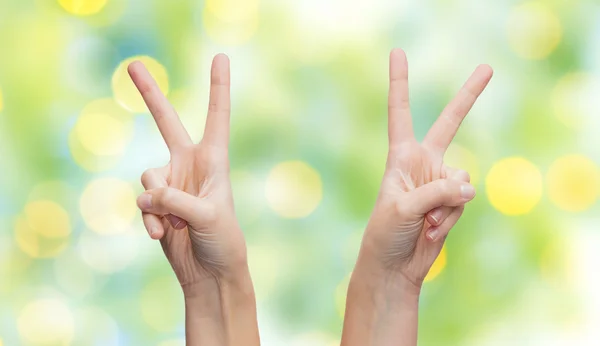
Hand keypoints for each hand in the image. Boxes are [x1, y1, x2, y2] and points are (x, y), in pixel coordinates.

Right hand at [130, 54, 258, 344]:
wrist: (210, 274)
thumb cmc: (223, 241)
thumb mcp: (207, 217)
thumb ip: (176, 200)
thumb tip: (145, 193)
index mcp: (214, 160)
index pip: (217, 117)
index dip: (218, 87)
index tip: (221, 58)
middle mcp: (191, 165)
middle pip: (166, 123)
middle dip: (150, 95)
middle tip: (133, 65)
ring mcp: (171, 184)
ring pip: (147, 178)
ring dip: (156, 203)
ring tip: (172, 224)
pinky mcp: (157, 205)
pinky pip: (141, 203)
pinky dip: (149, 220)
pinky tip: (162, 236)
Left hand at [361, 48, 492, 286]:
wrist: (393, 266)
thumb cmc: (386, 233)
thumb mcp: (404, 208)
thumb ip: (438, 192)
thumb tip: (468, 185)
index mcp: (400, 156)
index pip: (400, 112)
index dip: (400, 83)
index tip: (398, 54)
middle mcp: (422, 163)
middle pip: (450, 124)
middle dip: (468, 96)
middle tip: (487, 68)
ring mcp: (439, 182)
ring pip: (462, 180)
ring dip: (447, 205)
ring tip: (425, 222)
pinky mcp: (451, 202)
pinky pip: (465, 200)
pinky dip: (451, 218)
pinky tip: (432, 230)